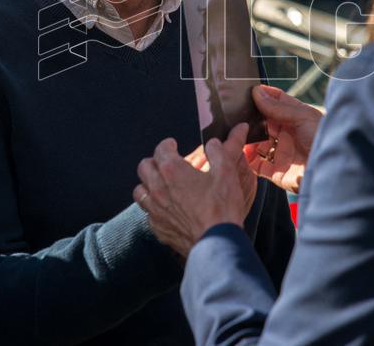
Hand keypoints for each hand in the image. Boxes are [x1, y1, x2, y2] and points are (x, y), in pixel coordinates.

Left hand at [134, 124, 254, 257]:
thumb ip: (224, 149)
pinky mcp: (158, 228)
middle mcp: (158, 189)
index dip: (167, 144)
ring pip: (140, 190)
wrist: (217, 242)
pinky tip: (166, 208)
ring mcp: (155, 210)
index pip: (161, 149)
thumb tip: (234, 132)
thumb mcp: (227, 172)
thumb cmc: (222, 207)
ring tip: (160, 184)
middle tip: (166, 162)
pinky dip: (153, 207)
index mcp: (172, 170)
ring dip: (148, 184)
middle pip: (144, 167)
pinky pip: (147, 213)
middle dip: (154, 161)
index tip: (173, 144)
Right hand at [244, 85, 322, 192]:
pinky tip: (239, 150)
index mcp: (296, 118)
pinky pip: (256, 164)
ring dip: (246, 138)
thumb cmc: (324, 140)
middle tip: (235, 112)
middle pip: (263, 122)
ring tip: (235, 131)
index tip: (247, 91)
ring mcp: (281, 152)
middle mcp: (287, 134)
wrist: (331, 172)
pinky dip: (246, 158)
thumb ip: (278, 107)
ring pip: (256, 143)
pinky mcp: (276, 171)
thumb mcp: (303, 117)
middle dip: (250, 117)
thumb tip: (257, 92)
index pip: (276, 102)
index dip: (263, 95)